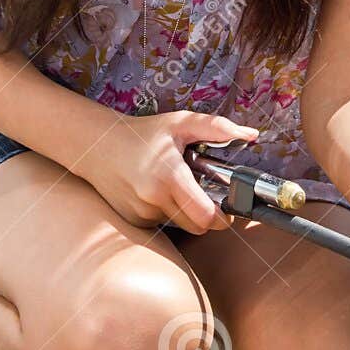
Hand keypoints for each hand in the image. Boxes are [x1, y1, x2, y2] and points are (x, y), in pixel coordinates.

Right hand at [83, 109, 260, 232]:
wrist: (97, 145)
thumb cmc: (142, 133)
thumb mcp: (180, 122)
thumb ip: (217, 128)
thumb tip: (251, 134)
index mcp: (168, 176)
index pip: (205, 216)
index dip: (221, 216)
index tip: (225, 205)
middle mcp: (153, 199)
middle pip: (197, 227)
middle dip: (207, 216)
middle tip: (205, 194)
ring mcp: (141, 213)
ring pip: (180, 226)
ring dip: (186, 213)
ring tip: (176, 187)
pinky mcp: (133, 221)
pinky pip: (162, 224)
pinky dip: (166, 213)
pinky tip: (157, 193)